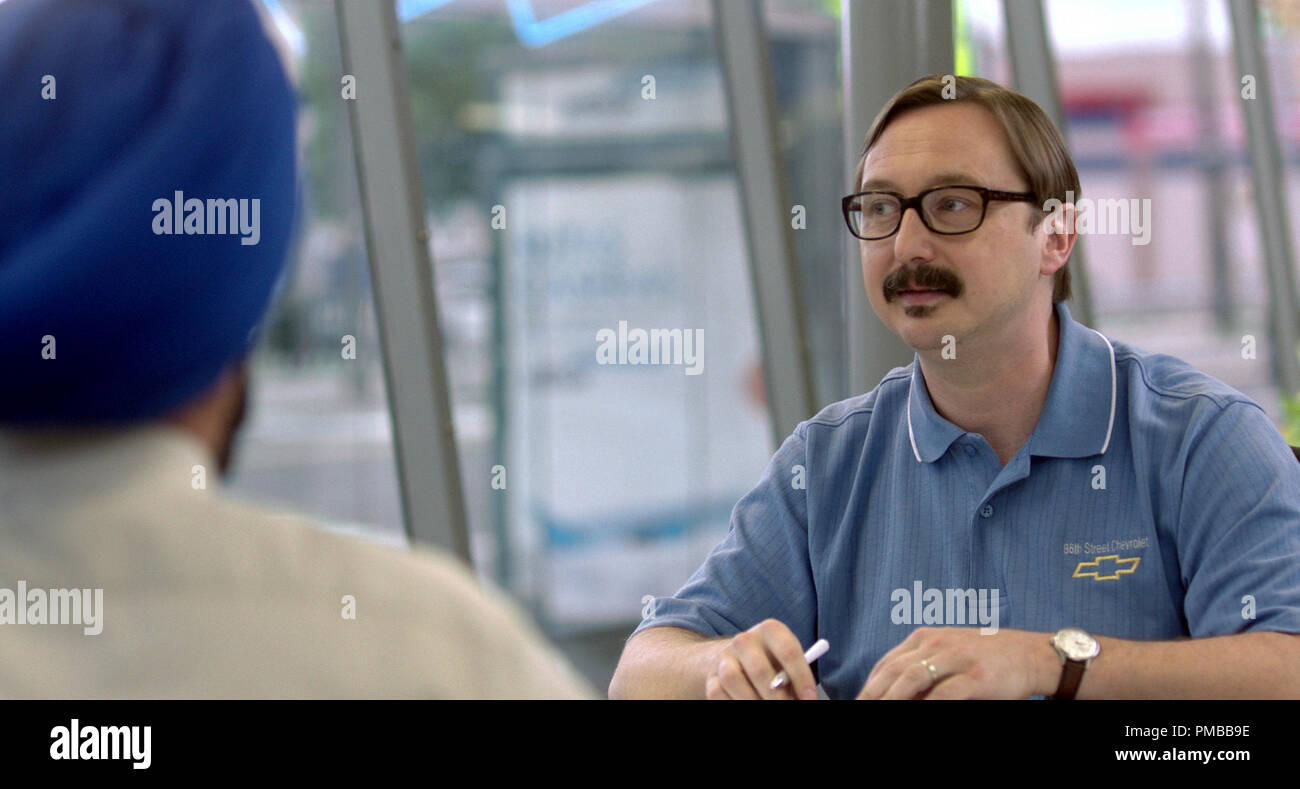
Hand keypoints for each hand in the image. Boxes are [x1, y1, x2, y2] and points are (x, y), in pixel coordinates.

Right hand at [704, 619, 818, 699]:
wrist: (737, 659)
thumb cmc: (773, 663)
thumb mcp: (787, 663)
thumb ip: (793, 677)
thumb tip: (803, 698)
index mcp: (770, 630)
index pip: (788, 651)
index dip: (801, 678)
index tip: (810, 699)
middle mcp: (744, 640)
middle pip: (759, 670)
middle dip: (776, 697)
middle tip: (788, 709)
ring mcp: (725, 657)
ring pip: (733, 680)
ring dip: (752, 701)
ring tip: (767, 710)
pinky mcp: (712, 676)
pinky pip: (718, 693)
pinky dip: (734, 703)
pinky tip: (748, 705)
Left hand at [856, 627, 1057, 699]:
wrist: (1032, 655)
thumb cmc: (987, 658)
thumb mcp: (949, 654)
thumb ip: (923, 668)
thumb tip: (897, 692)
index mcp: (925, 637)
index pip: (887, 663)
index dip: (870, 686)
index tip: (859, 701)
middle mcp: (936, 643)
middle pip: (894, 672)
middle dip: (873, 695)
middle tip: (859, 708)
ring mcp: (955, 657)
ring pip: (912, 680)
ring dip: (892, 699)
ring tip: (879, 712)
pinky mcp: (974, 676)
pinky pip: (943, 694)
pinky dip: (926, 706)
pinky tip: (916, 714)